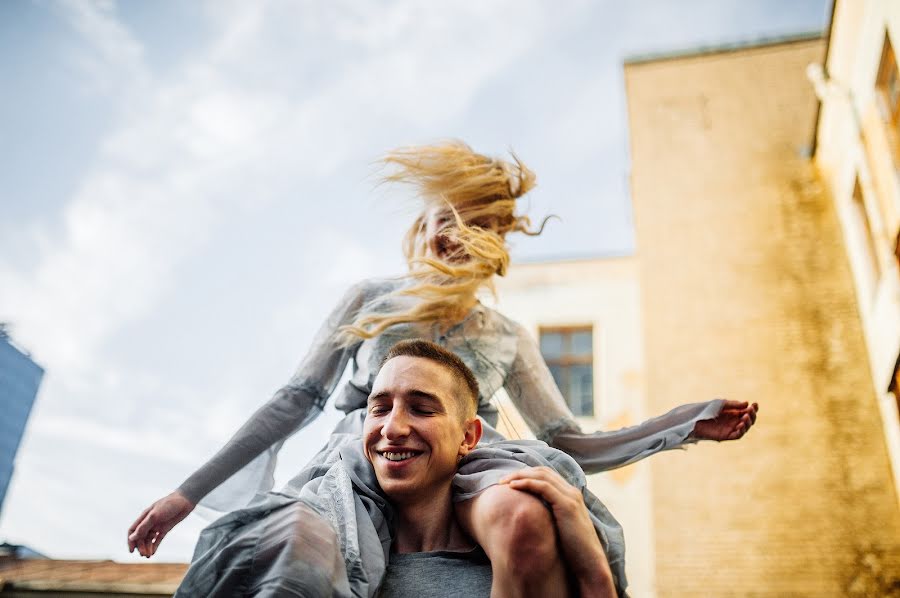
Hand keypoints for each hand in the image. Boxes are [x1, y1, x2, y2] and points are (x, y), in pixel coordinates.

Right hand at [127, 491, 194, 557]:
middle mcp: (149, 522)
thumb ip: (143, 527)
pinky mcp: (165, 528)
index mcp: (144, 517)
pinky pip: (158, 539)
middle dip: (140, 546)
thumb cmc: (169, 505)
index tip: (131, 551)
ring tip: (148, 555)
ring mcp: (157, 525)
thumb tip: (132, 538)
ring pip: (149, 539)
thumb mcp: (154, 516)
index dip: (131, 540)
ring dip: (147, 547)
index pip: (133, 530)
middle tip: (143, 554)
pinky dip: (155, 546)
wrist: (186, 500)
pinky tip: (153, 552)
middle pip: (141, 537)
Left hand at [500, 467, 615, 597]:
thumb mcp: (558, 528)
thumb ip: (548, 517)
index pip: (546, 475)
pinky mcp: (567, 505)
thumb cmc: (573, 551)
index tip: (509, 481)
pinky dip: (526, 483)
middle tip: (501, 480)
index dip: (526, 474)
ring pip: (542, 475)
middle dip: (520, 472)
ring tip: (502, 482)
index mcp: (570, 495)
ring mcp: (570, 497)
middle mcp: (572, 492)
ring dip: (519, 475)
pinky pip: (543, 487)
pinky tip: (512, 487)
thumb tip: (527, 517)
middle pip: (542, 471)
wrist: (590, 564)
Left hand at [693, 400, 758, 440]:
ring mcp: (730, 429)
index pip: (747, 411)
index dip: (753, 408)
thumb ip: (733, 405)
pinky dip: (741, 431)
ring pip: (745, 428)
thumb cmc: (706, 410)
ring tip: (745, 417)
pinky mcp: (726, 436)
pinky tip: (740, 425)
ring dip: (748, 423)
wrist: (694, 419)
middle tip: (750, 410)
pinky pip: (737, 435)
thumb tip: (747, 404)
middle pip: (748, 420)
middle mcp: (734, 421)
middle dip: (752, 415)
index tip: (755, 404)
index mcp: (734, 413)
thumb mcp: (721, 404)